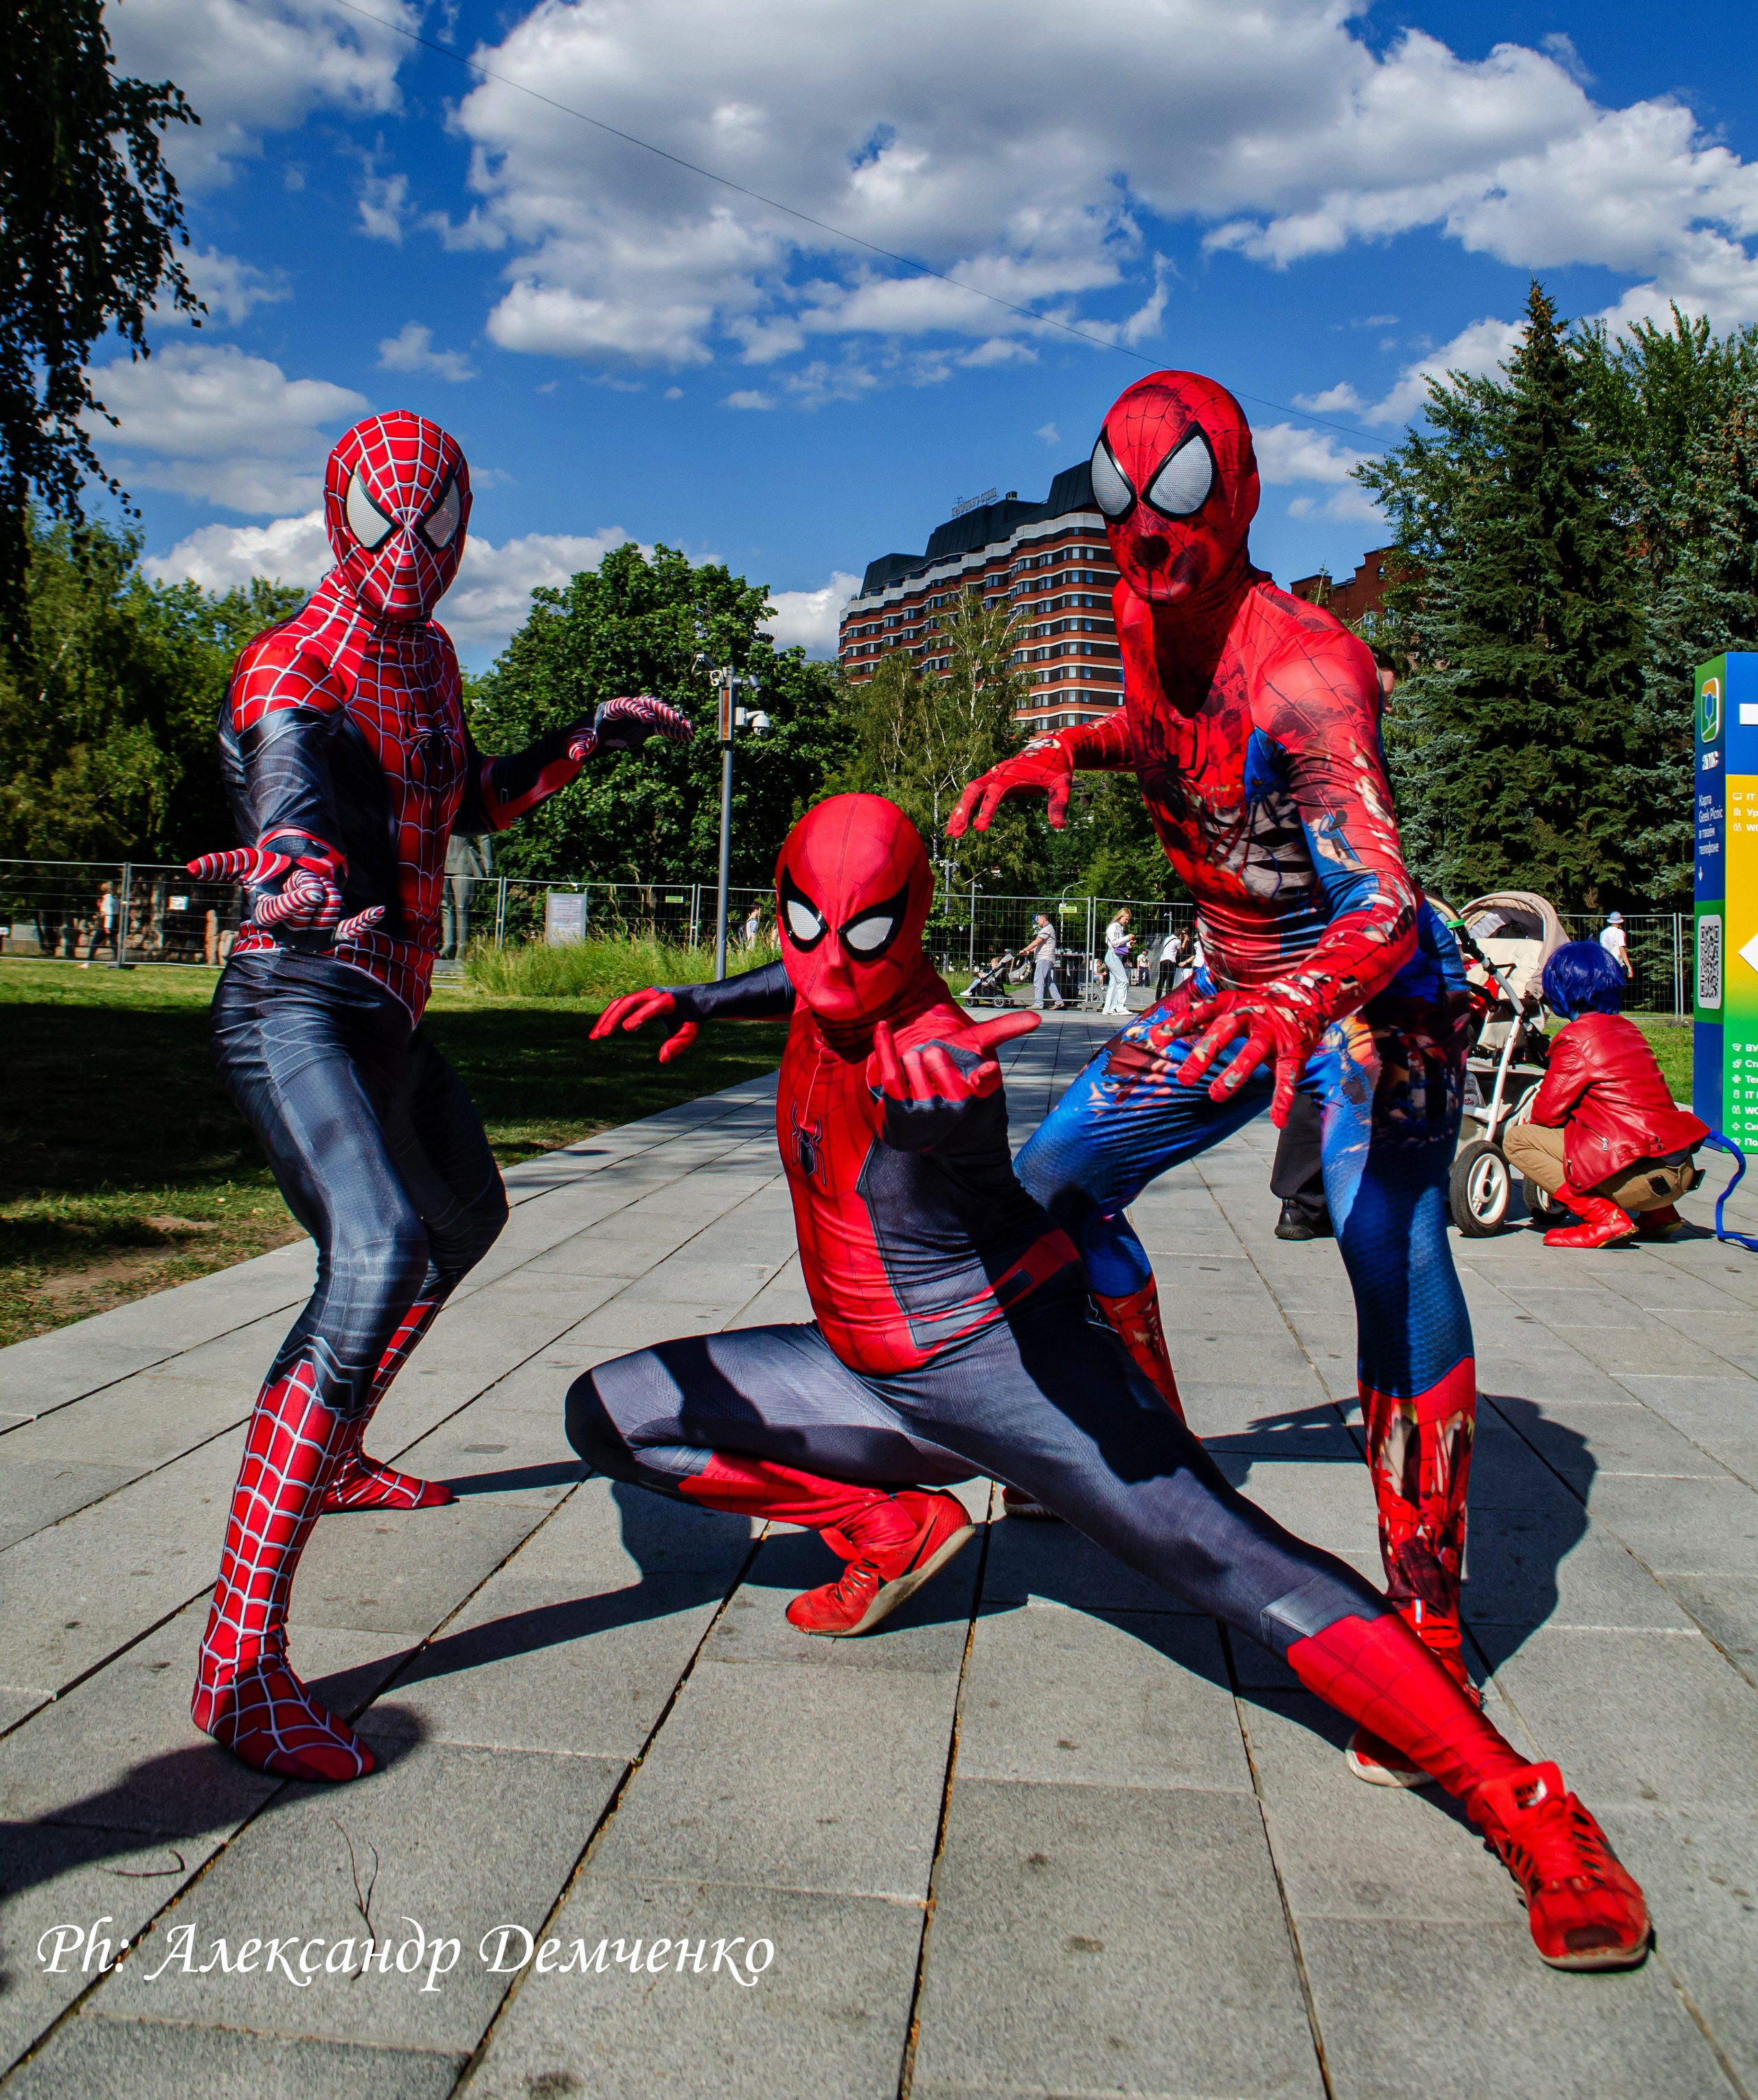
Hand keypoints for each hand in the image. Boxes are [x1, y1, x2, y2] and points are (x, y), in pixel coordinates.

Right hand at [187, 846, 383, 942]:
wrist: (298, 868)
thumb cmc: (270, 867)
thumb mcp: (247, 861)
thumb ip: (222, 863)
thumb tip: (191, 868)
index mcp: (266, 918)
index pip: (279, 914)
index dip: (296, 901)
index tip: (312, 889)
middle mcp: (288, 933)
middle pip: (307, 910)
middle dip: (310, 886)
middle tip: (303, 879)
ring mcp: (312, 937)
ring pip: (328, 912)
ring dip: (328, 892)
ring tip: (314, 888)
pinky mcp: (335, 935)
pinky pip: (350, 931)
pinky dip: (364, 922)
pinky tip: (378, 911)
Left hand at [568, 696, 694, 761]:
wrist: (591, 737)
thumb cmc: (583, 737)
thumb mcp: (579, 744)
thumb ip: (580, 748)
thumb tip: (578, 757)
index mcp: (612, 709)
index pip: (626, 705)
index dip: (637, 710)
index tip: (648, 718)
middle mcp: (629, 709)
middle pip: (647, 705)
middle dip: (662, 711)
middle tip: (676, 719)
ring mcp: (639, 717)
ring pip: (659, 715)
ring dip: (675, 721)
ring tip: (690, 729)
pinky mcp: (646, 726)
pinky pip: (662, 727)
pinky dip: (674, 732)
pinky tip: (687, 737)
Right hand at [590, 986, 696, 1063]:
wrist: (692, 1000)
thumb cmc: (691, 1019)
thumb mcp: (690, 1033)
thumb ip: (679, 1044)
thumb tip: (662, 1059)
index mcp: (668, 1000)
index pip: (654, 1005)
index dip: (640, 1015)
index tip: (626, 1028)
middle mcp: (653, 994)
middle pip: (629, 1002)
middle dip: (614, 1017)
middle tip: (602, 1034)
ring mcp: (643, 996)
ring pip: (620, 1003)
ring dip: (606, 1018)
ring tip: (594, 1037)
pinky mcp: (637, 1000)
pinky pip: (619, 1006)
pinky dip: (608, 1018)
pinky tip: (598, 1033)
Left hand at [866, 1009, 1039, 1148]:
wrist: (922, 1120)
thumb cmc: (953, 1074)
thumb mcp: (978, 1051)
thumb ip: (1003, 1032)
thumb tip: (1038, 1017)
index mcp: (978, 1091)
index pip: (986, 1083)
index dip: (985, 1076)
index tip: (985, 1070)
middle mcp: (955, 1107)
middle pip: (936, 1057)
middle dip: (930, 1052)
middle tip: (932, 1064)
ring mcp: (926, 1114)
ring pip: (912, 1062)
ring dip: (910, 1057)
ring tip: (916, 1071)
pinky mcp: (899, 1115)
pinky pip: (889, 1072)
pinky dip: (883, 1045)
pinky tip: (882, 1026)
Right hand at [946, 738, 1074, 835]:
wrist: (1052, 750)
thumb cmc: (1057, 768)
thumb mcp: (1062, 785)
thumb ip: (1059, 804)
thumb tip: (1060, 827)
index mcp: (1014, 773)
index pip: (996, 791)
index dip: (987, 808)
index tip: (980, 828)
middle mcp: (999, 773)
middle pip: (974, 789)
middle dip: (963, 811)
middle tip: (957, 833)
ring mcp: (994, 776)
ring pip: (971, 792)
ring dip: (960, 811)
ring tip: (952, 833)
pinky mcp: (993, 782)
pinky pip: (976, 795)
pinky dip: (966, 808)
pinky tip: (959, 825)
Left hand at [1151, 981, 1324, 1127]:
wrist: (1310, 995)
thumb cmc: (1258, 1006)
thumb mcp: (1229, 1004)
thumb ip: (1197, 1020)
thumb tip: (1156, 1036)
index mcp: (1232, 1003)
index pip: (1202, 1011)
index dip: (1180, 1023)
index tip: (1158, 1038)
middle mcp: (1251, 1014)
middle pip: (1224, 1032)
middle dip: (1205, 1053)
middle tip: (1185, 1078)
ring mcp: (1272, 1033)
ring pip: (1252, 1053)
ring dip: (1235, 1074)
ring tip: (1216, 1096)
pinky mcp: (1293, 1050)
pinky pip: (1287, 1075)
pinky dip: (1283, 1098)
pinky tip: (1278, 1120)